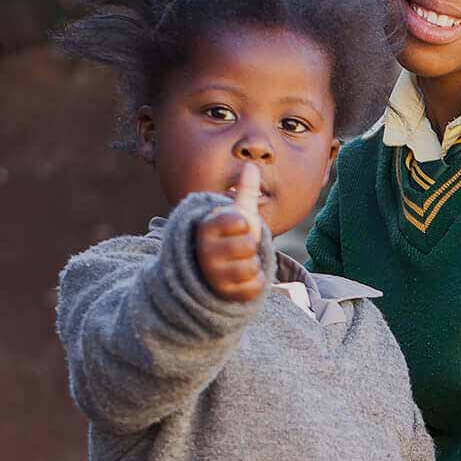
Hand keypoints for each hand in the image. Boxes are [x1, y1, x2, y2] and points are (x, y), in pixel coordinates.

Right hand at [195, 164, 265, 302]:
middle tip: (239, 248)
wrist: (221, 269)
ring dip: (253, 265)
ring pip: (250, 268)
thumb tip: (251, 165)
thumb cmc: (232, 237)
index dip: (244, 224)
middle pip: (247, 246)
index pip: (238, 222)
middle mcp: (205, 253)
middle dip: (250, 247)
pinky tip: (244, 279)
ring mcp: (213, 275)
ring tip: (241, 263)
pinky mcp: (224, 294)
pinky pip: (254, 287)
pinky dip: (256, 282)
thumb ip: (245, 192)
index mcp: (206, 229)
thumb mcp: (238, 214)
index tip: (236, 227)